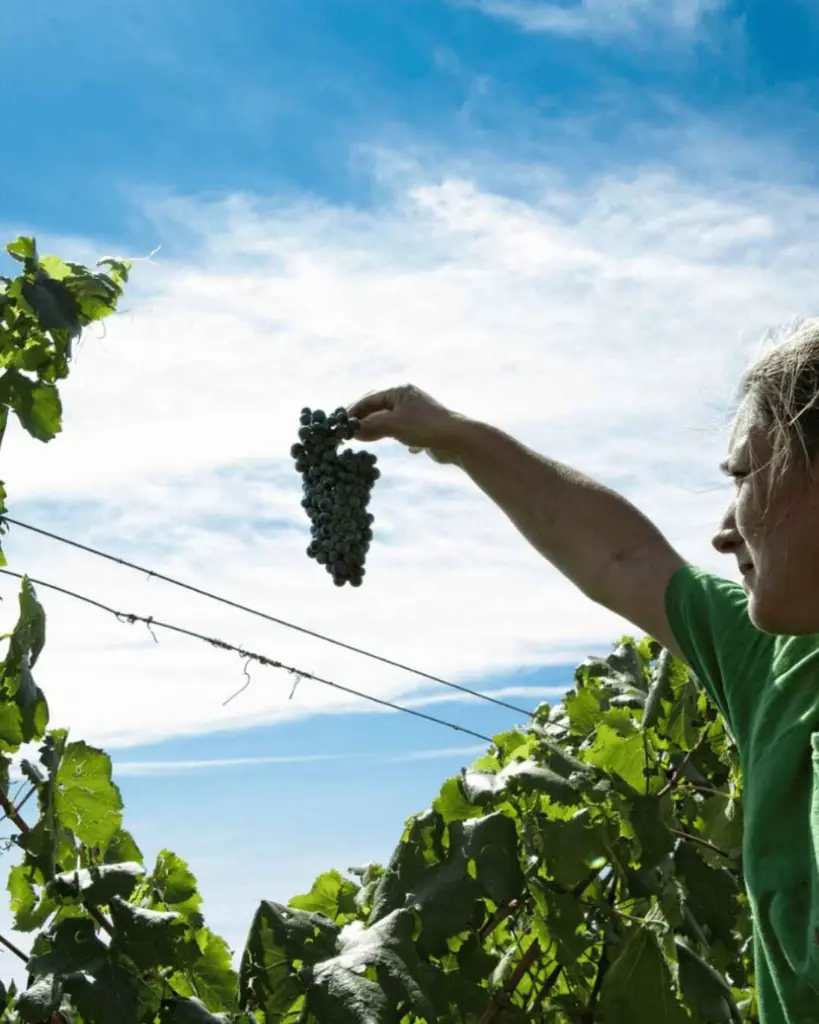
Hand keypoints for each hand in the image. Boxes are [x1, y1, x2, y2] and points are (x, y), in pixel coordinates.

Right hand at [346, 384, 469, 464]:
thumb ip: (370, 426)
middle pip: (379, 408)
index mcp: (399, 391)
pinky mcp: (426, 429)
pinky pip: (407, 432)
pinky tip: (407, 449)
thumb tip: (351, 432)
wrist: (457, 440)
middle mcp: (408, 399)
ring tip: (364, 439)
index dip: (354, 411)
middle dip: (364, 420)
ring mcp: (417, 414)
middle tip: (348, 432)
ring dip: (378, 429)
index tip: (340, 423)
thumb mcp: (392, 424)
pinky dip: (401, 438)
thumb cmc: (423, 427)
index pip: (370, 399)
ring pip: (392, 421)